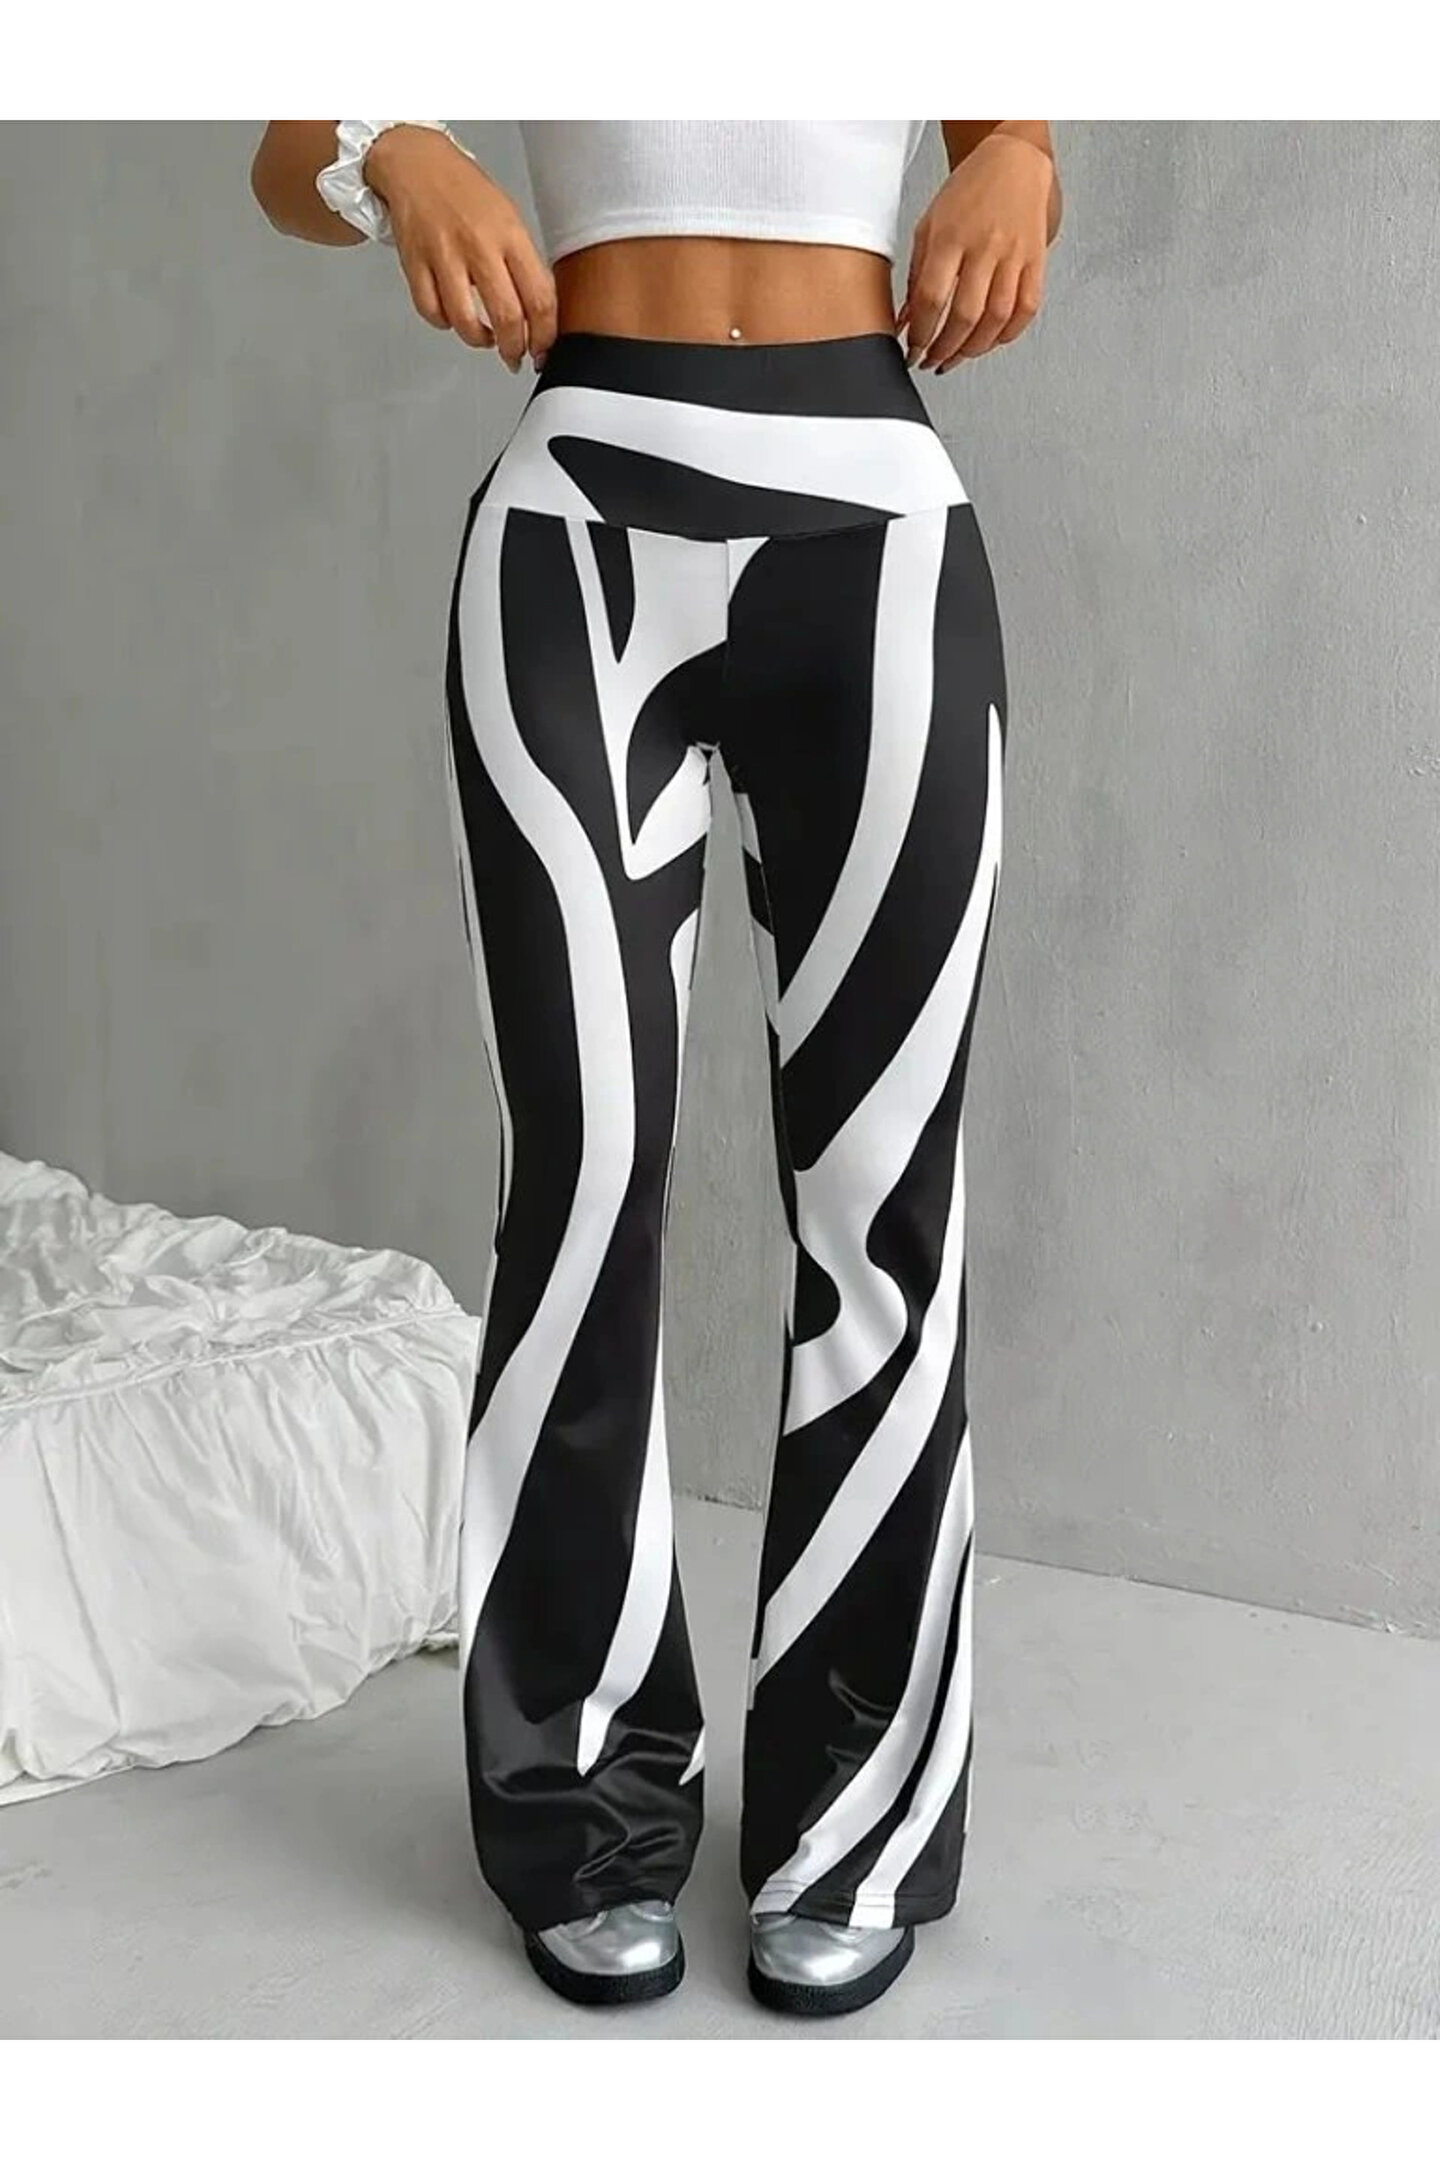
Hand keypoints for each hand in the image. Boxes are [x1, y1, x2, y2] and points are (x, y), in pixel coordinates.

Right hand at [364, 126, 556, 370]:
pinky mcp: (415, 264)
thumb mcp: (509, 220)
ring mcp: (444, 256)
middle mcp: (479, 246)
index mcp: (510, 235)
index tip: (543, 349)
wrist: (418, 165)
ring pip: (466, 322)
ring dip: (480, 341)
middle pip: (507, 317)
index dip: (545, 335)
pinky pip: (432, 311)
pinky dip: (444, 324)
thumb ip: (524, 264)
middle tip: (515, 356)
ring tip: (486, 338)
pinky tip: (453, 317)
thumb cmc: (466, 193)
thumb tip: (538, 313)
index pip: (539, 298)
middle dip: (515, 349)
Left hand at [899, 132, 1052, 370]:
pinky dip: (1008, 334)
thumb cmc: (969, 191)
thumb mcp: (929, 226)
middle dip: (945, 349)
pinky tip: (991, 341)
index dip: (920, 333)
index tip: (912, 350)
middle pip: (964, 315)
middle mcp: (985, 246)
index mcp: (951, 236)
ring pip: (996, 318)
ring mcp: (1014, 254)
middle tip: (933, 361)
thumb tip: (906, 320)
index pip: (931, 298)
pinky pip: (1027, 309)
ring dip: (974, 348)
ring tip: (958, 356)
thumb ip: (916, 274)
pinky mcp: (1036, 260)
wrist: (1012, 161)